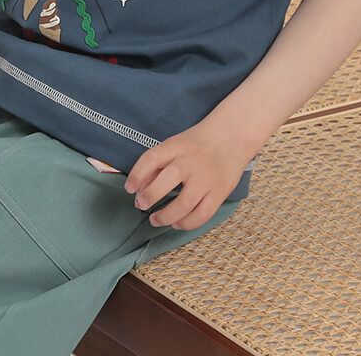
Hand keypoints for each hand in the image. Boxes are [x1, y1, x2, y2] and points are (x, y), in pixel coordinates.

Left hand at [123, 120, 247, 229]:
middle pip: (166, 182)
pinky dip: (186, 223)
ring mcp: (206, 179)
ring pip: (184, 204)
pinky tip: (176, 223)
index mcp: (176, 147)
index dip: (136, 175)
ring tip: (155, 219)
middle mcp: (190, 163)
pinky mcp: (219, 193)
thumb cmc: (196, 144)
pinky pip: (202, 214)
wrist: (231, 138)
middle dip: (149, 197)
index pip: (151, 159)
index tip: (129, 188)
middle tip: (140, 205)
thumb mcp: (174, 145)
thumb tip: (137, 189)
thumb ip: (156, 165)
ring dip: (165, 216)